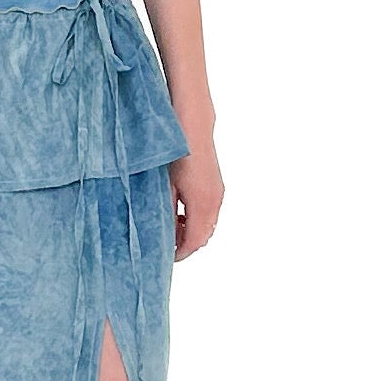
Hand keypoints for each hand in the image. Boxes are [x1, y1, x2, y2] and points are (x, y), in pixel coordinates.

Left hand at [169, 146, 223, 260]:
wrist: (190, 124)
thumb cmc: (175, 152)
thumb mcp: (165, 186)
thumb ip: (166, 213)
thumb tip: (163, 233)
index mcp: (202, 204)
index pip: (195, 241)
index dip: (180, 253)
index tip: (166, 256)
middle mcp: (214, 200)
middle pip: (203, 235)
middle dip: (185, 243)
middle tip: (165, 243)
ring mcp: (217, 193)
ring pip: (207, 224)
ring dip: (191, 231)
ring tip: (171, 228)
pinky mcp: (216, 186)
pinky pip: (210, 212)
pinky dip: (197, 219)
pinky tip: (181, 212)